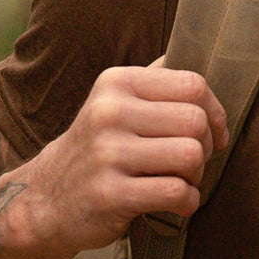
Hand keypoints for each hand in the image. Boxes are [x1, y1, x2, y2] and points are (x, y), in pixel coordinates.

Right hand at [16, 59, 228, 255]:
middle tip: (190, 163)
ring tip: (179, 181)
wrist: (44, 200)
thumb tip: (202, 54)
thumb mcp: (113, 102)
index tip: (212, 133)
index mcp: (116, 83)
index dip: (214, 112)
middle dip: (205, 147)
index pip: (193, 85)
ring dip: (196, 176)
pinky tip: (175, 203)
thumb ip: (155, 80)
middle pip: (196, 121)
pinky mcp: (111, 194)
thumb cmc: (96, 149)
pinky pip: (177, 193)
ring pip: (191, 156)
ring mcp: (107, 153)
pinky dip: (188, 202)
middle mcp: (109, 112)